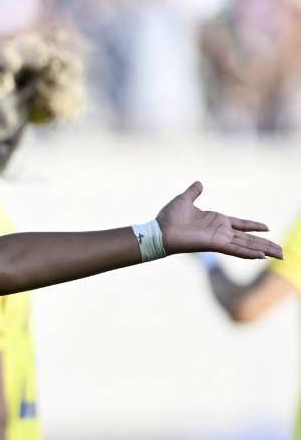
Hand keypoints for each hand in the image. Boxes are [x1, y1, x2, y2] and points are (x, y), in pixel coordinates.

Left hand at [157, 181, 282, 259]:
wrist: (158, 230)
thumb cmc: (168, 218)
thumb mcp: (184, 199)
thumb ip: (194, 192)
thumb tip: (199, 183)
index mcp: (216, 221)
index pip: (241, 224)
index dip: (254, 226)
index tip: (267, 228)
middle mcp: (221, 232)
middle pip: (249, 239)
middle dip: (266, 244)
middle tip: (281, 251)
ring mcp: (219, 239)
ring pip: (247, 245)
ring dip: (264, 250)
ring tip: (279, 254)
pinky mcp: (215, 245)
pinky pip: (236, 249)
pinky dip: (249, 253)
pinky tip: (262, 256)